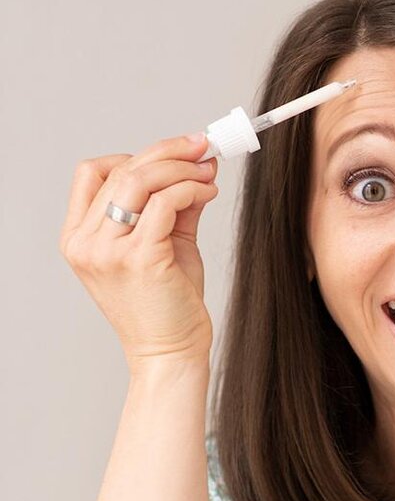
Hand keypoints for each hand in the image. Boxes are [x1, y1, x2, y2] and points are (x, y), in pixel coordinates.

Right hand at [59, 134, 219, 369]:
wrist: (171, 351)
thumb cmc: (166, 302)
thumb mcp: (164, 242)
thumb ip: (174, 203)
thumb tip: (198, 164)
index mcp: (79, 237)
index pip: (92, 172)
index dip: (135, 154)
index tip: (177, 150)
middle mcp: (85, 243)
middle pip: (121, 170)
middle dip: (169, 152)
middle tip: (204, 150)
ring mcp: (108, 252)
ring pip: (140, 181)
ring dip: (181, 168)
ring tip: (208, 173)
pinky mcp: (140, 260)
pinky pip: (164, 204)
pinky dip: (190, 189)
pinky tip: (208, 193)